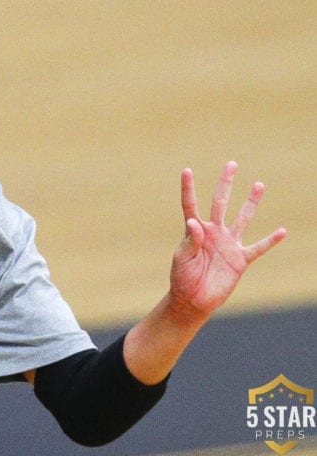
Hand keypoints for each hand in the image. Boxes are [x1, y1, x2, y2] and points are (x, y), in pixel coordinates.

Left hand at [169, 161, 286, 320]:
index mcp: (196, 230)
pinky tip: (282, 231)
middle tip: (232, 164)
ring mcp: (228, 244)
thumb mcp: (182, 258)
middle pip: (220, 202)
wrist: (194, 300)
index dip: (188, 188)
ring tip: (258, 184)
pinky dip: (270, 241)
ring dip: (250, 202)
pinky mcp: (240, 260)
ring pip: (242, 218)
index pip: (191, 205)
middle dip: (225, 183)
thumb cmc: (183, 277)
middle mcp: (214, 232)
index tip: (186, 170)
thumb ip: (190, 240)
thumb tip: (195, 222)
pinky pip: (258, 248)